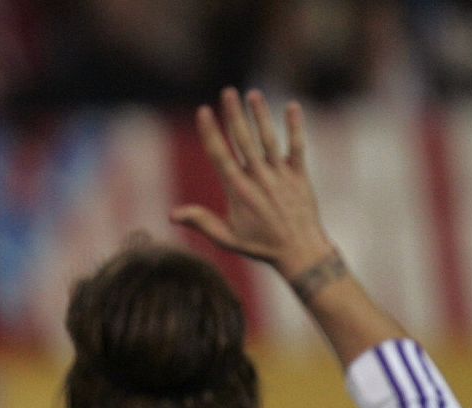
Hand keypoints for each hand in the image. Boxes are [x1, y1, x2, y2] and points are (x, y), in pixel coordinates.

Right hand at [171, 88, 335, 277]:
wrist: (300, 252)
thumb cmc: (260, 246)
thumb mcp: (227, 238)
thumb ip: (201, 222)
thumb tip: (171, 214)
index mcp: (238, 191)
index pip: (220, 155)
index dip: (211, 131)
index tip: (203, 111)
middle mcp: (259, 179)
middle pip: (243, 140)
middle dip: (234, 114)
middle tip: (227, 92)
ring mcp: (281, 175)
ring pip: (268, 139)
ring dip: (260, 115)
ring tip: (252, 94)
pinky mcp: (300, 175)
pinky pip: (297, 147)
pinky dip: (295, 127)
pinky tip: (291, 107)